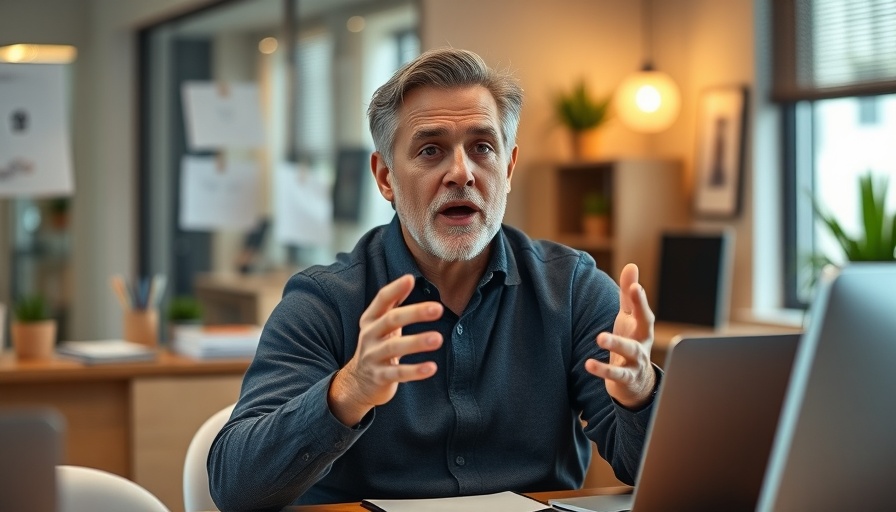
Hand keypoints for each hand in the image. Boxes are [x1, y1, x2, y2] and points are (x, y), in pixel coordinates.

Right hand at [328, 274, 443, 425]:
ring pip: (394, 347)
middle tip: (438, 309)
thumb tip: (409, 278)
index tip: (411, 279)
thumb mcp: (381, 323)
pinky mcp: (380, 377)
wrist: (359, 382)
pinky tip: (431, 367)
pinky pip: (398, 373)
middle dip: (414, 313)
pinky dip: (415, 371)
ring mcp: (373, 356)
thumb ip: (392, 302)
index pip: (381, 299)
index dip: (395, 289)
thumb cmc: (377, 345)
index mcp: (371, 319)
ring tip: (438, 339)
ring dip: (417, 342)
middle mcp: (369, 335)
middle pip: (391, 320)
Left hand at [585, 263, 656, 408]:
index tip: (635, 286)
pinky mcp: (627, 377)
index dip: (640, 298)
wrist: (637, 382)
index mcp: (643, 325)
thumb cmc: (631, 340)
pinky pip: (616, 374)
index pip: (643, 308)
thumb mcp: (629, 317)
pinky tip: (588, 364)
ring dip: (616, 343)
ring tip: (600, 337)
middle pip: (646, 324)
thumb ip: (628, 294)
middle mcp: (644, 341)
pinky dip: (603, 370)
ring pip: (630, 351)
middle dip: (640, 309)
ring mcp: (637, 360)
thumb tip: (632, 265)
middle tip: (631, 293)